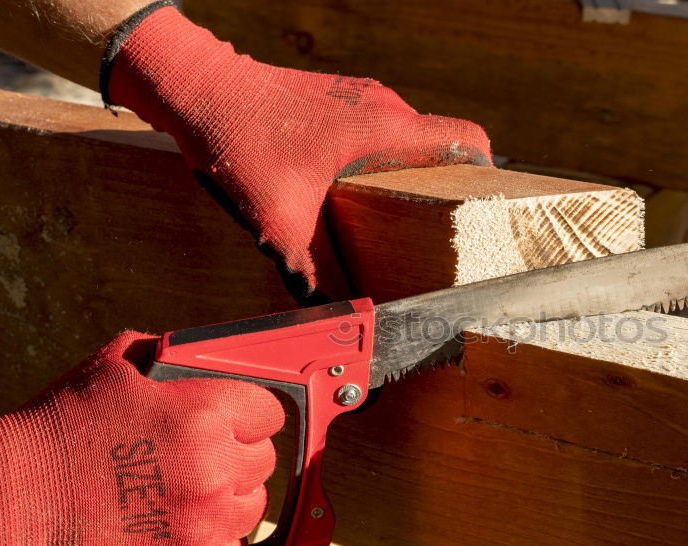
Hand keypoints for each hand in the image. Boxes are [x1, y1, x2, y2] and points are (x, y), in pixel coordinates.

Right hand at [0, 331, 281, 545]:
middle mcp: (214, 469)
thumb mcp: (118, 363)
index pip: (270, 411)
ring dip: (232, 496)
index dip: (250, 412)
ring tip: (193, 489)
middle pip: (264, 459)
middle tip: (205, 453)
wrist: (17, 499)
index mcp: (204, 415)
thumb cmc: (65, 426)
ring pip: (253, 505)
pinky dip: (217, 537)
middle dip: (238, 452)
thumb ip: (175, 357)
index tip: (236, 418)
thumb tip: (208, 359)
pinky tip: (187, 521)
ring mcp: (204, 521)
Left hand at [104, 4, 491, 299]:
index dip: (489, 175)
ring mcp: (363, 98)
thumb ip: (309, 274)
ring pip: (415, 137)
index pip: (467, 140)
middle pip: (446, 144)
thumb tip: (332, 316)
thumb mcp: (278, 222)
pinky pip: (385, 130)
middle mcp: (383, 106)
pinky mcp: (342, 99)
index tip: (488, 209)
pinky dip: (390, 160)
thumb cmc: (240, 143)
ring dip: (418, 172)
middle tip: (446, 227)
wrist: (198, 87)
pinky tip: (365, 192)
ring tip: (407, 215)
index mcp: (384, 130)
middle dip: (454, 184)